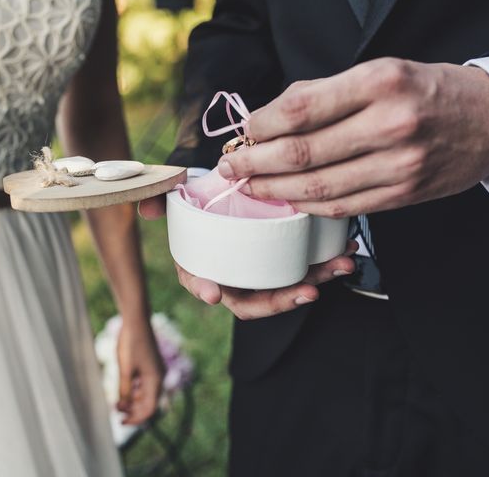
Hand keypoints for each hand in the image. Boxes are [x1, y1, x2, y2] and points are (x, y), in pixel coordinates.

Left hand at [117, 319, 164, 424]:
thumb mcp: (125, 370)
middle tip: (116, 414)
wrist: (136, 320)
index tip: (120, 422)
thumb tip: (121, 408)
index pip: (150, 409)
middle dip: (134, 411)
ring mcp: (156, 371)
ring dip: (133, 402)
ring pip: (147, 394)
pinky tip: (124, 391)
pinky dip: (135, 391)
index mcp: (156, 380)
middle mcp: (159, 377)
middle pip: (149, 403)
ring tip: (117, 403)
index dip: (136, 419)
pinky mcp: (150, 364)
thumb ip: (124, 390)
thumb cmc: (130, 344)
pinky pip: (145, 384)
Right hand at [139, 196, 357, 319]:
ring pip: (284, 289)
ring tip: (338, 268)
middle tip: (305, 290)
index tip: (213, 292)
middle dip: (280, 299)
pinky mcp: (283, 263)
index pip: (199, 281)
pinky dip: (324, 267)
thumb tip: (144, 209)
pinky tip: (343, 256)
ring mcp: (259, 273)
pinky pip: (302, 272)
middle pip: (252, 299)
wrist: (230, 190)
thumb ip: (161, 199)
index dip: (204, 288)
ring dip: (314, 283)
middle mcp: (232, 276)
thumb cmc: (205, 198)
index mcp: (202, 264)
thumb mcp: (182, 195)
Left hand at [217, 58, 488, 217]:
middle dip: (255, 162)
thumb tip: (266, 119)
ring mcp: (397, 166)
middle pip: (301, 153)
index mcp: (379, 83)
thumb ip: (322, 94)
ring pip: (317, 188)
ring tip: (249, 186)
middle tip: (230, 165)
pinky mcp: (400, 195)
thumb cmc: (424, 90)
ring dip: (273, 190)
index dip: (261, 125)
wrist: (487, 121)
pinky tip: (285, 200)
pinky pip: (340, 207)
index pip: (301, 109)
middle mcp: (389, 125)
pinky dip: (306, 206)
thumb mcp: (378, 72)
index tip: (243, 131)